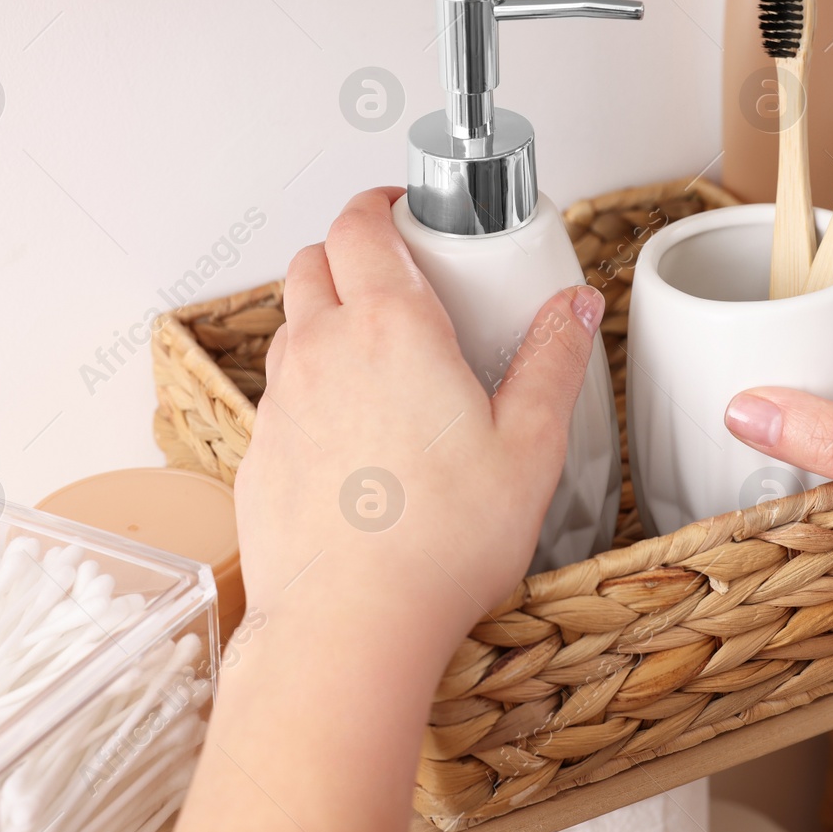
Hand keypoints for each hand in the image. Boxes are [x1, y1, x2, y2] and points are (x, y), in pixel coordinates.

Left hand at [180, 187, 603, 831]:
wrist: (349, 626)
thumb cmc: (441, 543)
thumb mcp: (530, 446)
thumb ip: (553, 361)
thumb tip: (575, 308)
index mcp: (389, 328)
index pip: (359, 224)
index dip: (379, 204)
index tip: (406, 211)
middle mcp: (321, 351)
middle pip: (312, 262)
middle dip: (350, 252)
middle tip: (399, 279)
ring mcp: (281, 403)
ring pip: (290, 326)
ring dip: (325, 319)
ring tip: (380, 361)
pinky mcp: (257, 455)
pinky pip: (279, 396)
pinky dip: (309, 389)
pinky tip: (353, 439)